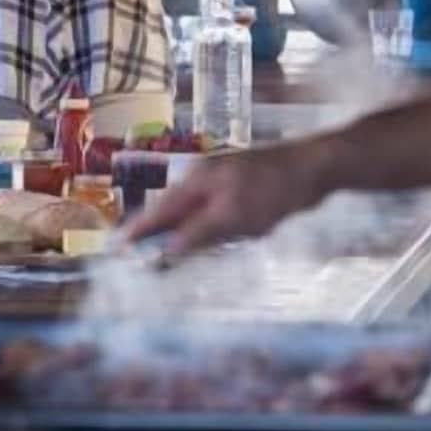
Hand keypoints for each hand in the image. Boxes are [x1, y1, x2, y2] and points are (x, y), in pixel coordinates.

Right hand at [121, 142, 327, 258]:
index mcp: (195, 181)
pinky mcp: (239, 191)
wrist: (314, 168)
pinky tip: (210, 244)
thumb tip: (164, 252)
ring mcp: (221, 183)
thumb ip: (197, 235)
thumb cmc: (273, 189)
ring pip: (193, 216)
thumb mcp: (231, 217)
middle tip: (140, 262)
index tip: (116, 251)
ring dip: (184, 237)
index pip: (156, 212)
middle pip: (171, 214)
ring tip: (168, 258)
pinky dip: (206, 232)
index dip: (136, 233)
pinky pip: (212, 215)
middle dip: (157, 238)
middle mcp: (202, 179)